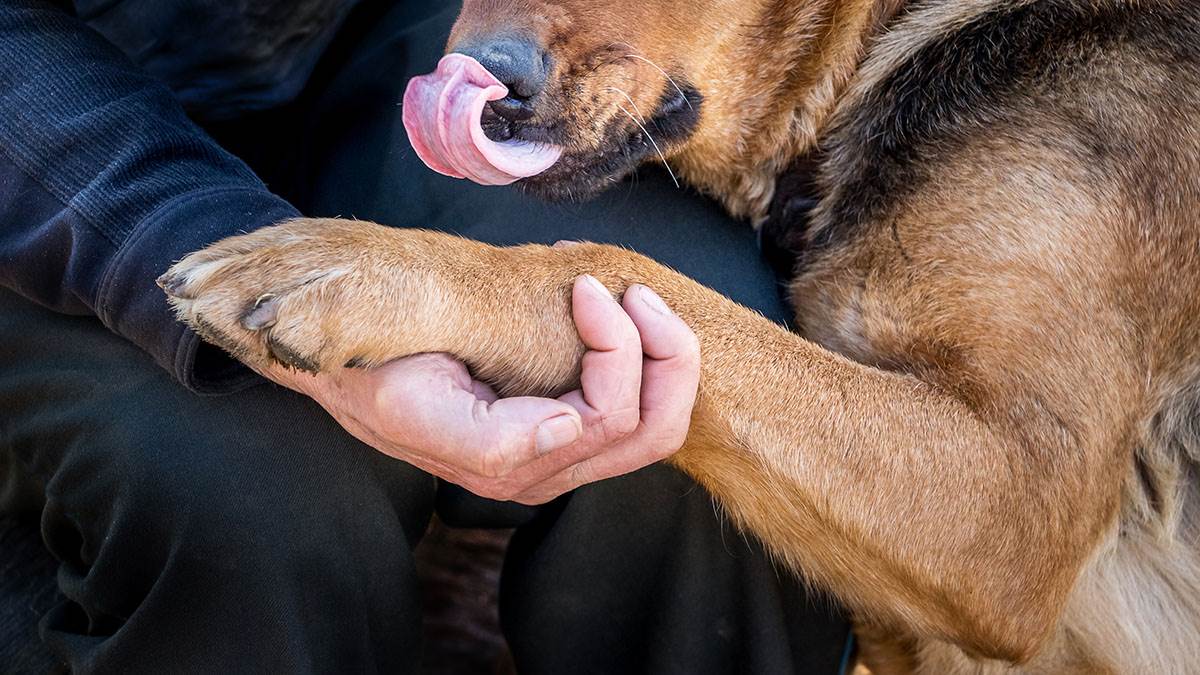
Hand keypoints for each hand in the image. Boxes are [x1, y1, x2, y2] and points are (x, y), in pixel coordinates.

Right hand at [262, 275, 699, 504]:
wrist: (342, 357)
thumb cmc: (372, 371)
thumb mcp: (409, 403)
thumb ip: (492, 437)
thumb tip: (568, 427)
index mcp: (512, 467)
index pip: (613, 418)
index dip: (618, 346)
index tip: (585, 286)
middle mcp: (543, 469)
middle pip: (655, 429)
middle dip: (668, 355)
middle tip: (634, 291)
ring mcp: (556, 451)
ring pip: (655, 421)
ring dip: (663, 354)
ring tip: (632, 295)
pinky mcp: (559, 426)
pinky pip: (631, 403)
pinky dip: (643, 355)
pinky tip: (612, 310)